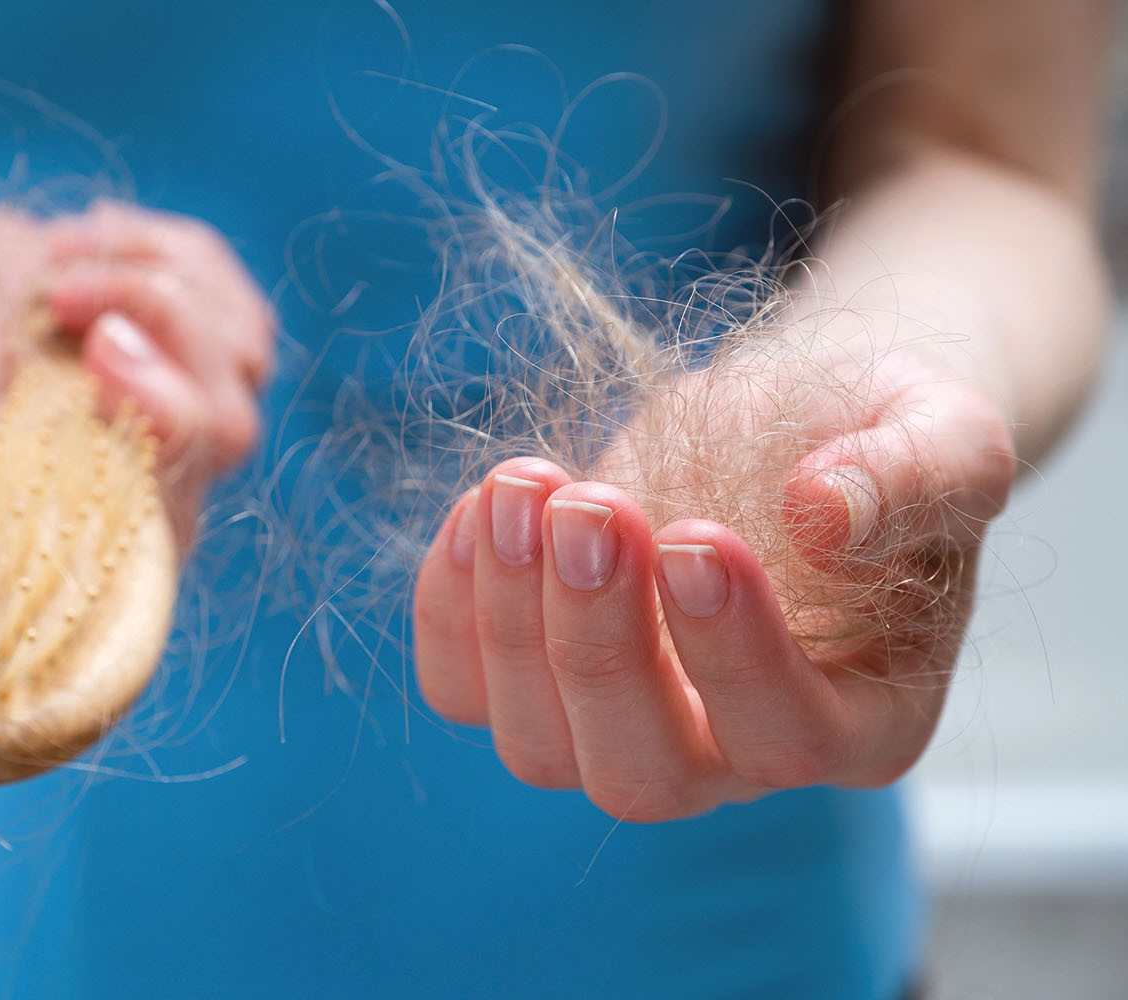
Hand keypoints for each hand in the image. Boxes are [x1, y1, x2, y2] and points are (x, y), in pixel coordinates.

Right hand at [0, 171, 272, 520]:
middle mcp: (127, 481)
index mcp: (47, 512)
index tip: (99, 348)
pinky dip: (171, 252)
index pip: (156, 523)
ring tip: (54, 262)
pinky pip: (240, 304)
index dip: (160, 439)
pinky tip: (90, 244)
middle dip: (164, 334)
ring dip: (154, 281)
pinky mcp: (197, 353)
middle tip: (61, 288)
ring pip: (242, 360)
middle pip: (226, 432)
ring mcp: (173, 415)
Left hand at [412, 342, 1014, 820]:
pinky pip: (463, 688)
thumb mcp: (943, 434)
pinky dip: (449, 608)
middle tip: (592, 507)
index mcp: (859, 719)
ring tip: (524, 484)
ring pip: (538, 746)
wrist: (795, 424)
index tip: (694, 537)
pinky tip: (481, 505)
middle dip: (599, 647)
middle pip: (643, 773)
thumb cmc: (878, 439)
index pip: (788, 736)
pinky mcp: (538, 680)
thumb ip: (914, 477)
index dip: (733, 654)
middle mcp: (732, 756)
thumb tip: (820, 515)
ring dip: (509, 618)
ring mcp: (623, 727)